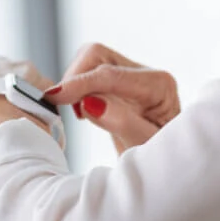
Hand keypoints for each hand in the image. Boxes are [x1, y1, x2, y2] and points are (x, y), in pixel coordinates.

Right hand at [45, 43, 179, 154]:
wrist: (164, 165)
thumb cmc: (159, 159)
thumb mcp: (145, 147)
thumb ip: (122, 123)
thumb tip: (90, 102)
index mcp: (160, 85)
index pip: (112, 76)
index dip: (80, 83)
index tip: (55, 95)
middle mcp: (146, 73)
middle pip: (97, 55)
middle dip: (75, 79)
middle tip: (75, 113)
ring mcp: (131, 73)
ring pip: (89, 58)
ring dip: (75, 82)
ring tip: (82, 114)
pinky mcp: (117, 79)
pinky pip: (88, 70)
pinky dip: (77, 87)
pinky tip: (85, 110)